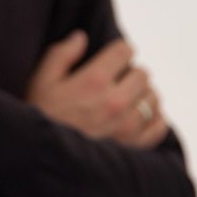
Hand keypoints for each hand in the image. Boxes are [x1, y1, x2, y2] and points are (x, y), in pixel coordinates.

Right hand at [26, 33, 167, 148]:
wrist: (39, 158)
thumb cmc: (38, 116)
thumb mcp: (40, 81)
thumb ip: (61, 54)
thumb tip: (81, 37)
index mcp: (94, 81)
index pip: (125, 51)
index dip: (119, 51)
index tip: (113, 58)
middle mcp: (115, 102)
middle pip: (142, 74)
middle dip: (130, 73)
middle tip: (116, 81)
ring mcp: (127, 126)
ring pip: (153, 98)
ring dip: (142, 95)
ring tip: (125, 100)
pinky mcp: (133, 147)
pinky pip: (159, 126)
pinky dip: (153, 119)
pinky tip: (138, 117)